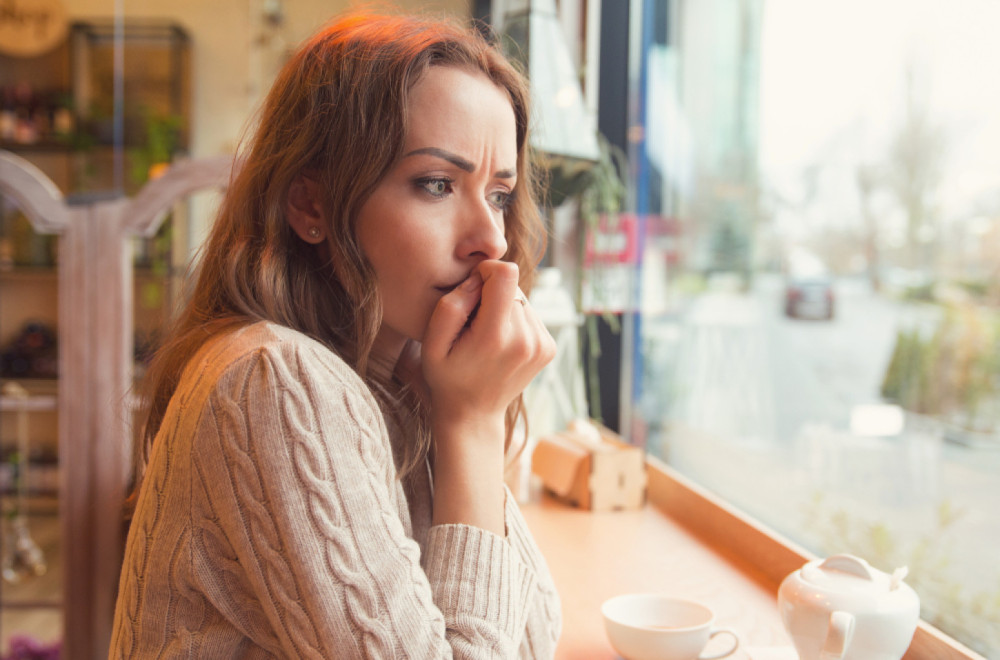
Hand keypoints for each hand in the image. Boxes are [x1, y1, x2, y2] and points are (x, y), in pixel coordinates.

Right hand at [421, 260, 555, 438]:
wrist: (474, 413)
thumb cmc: (447, 375)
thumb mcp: (432, 342)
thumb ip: (452, 304)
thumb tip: (479, 278)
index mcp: (495, 337)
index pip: (506, 274)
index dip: (486, 271)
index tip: (472, 290)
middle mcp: (526, 340)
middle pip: (513, 286)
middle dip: (492, 294)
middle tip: (474, 323)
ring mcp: (542, 344)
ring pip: (522, 299)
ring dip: (504, 308)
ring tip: (486, 335)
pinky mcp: (549, 347)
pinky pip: (531, 314)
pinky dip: (515, 320)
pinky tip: (500, 342)